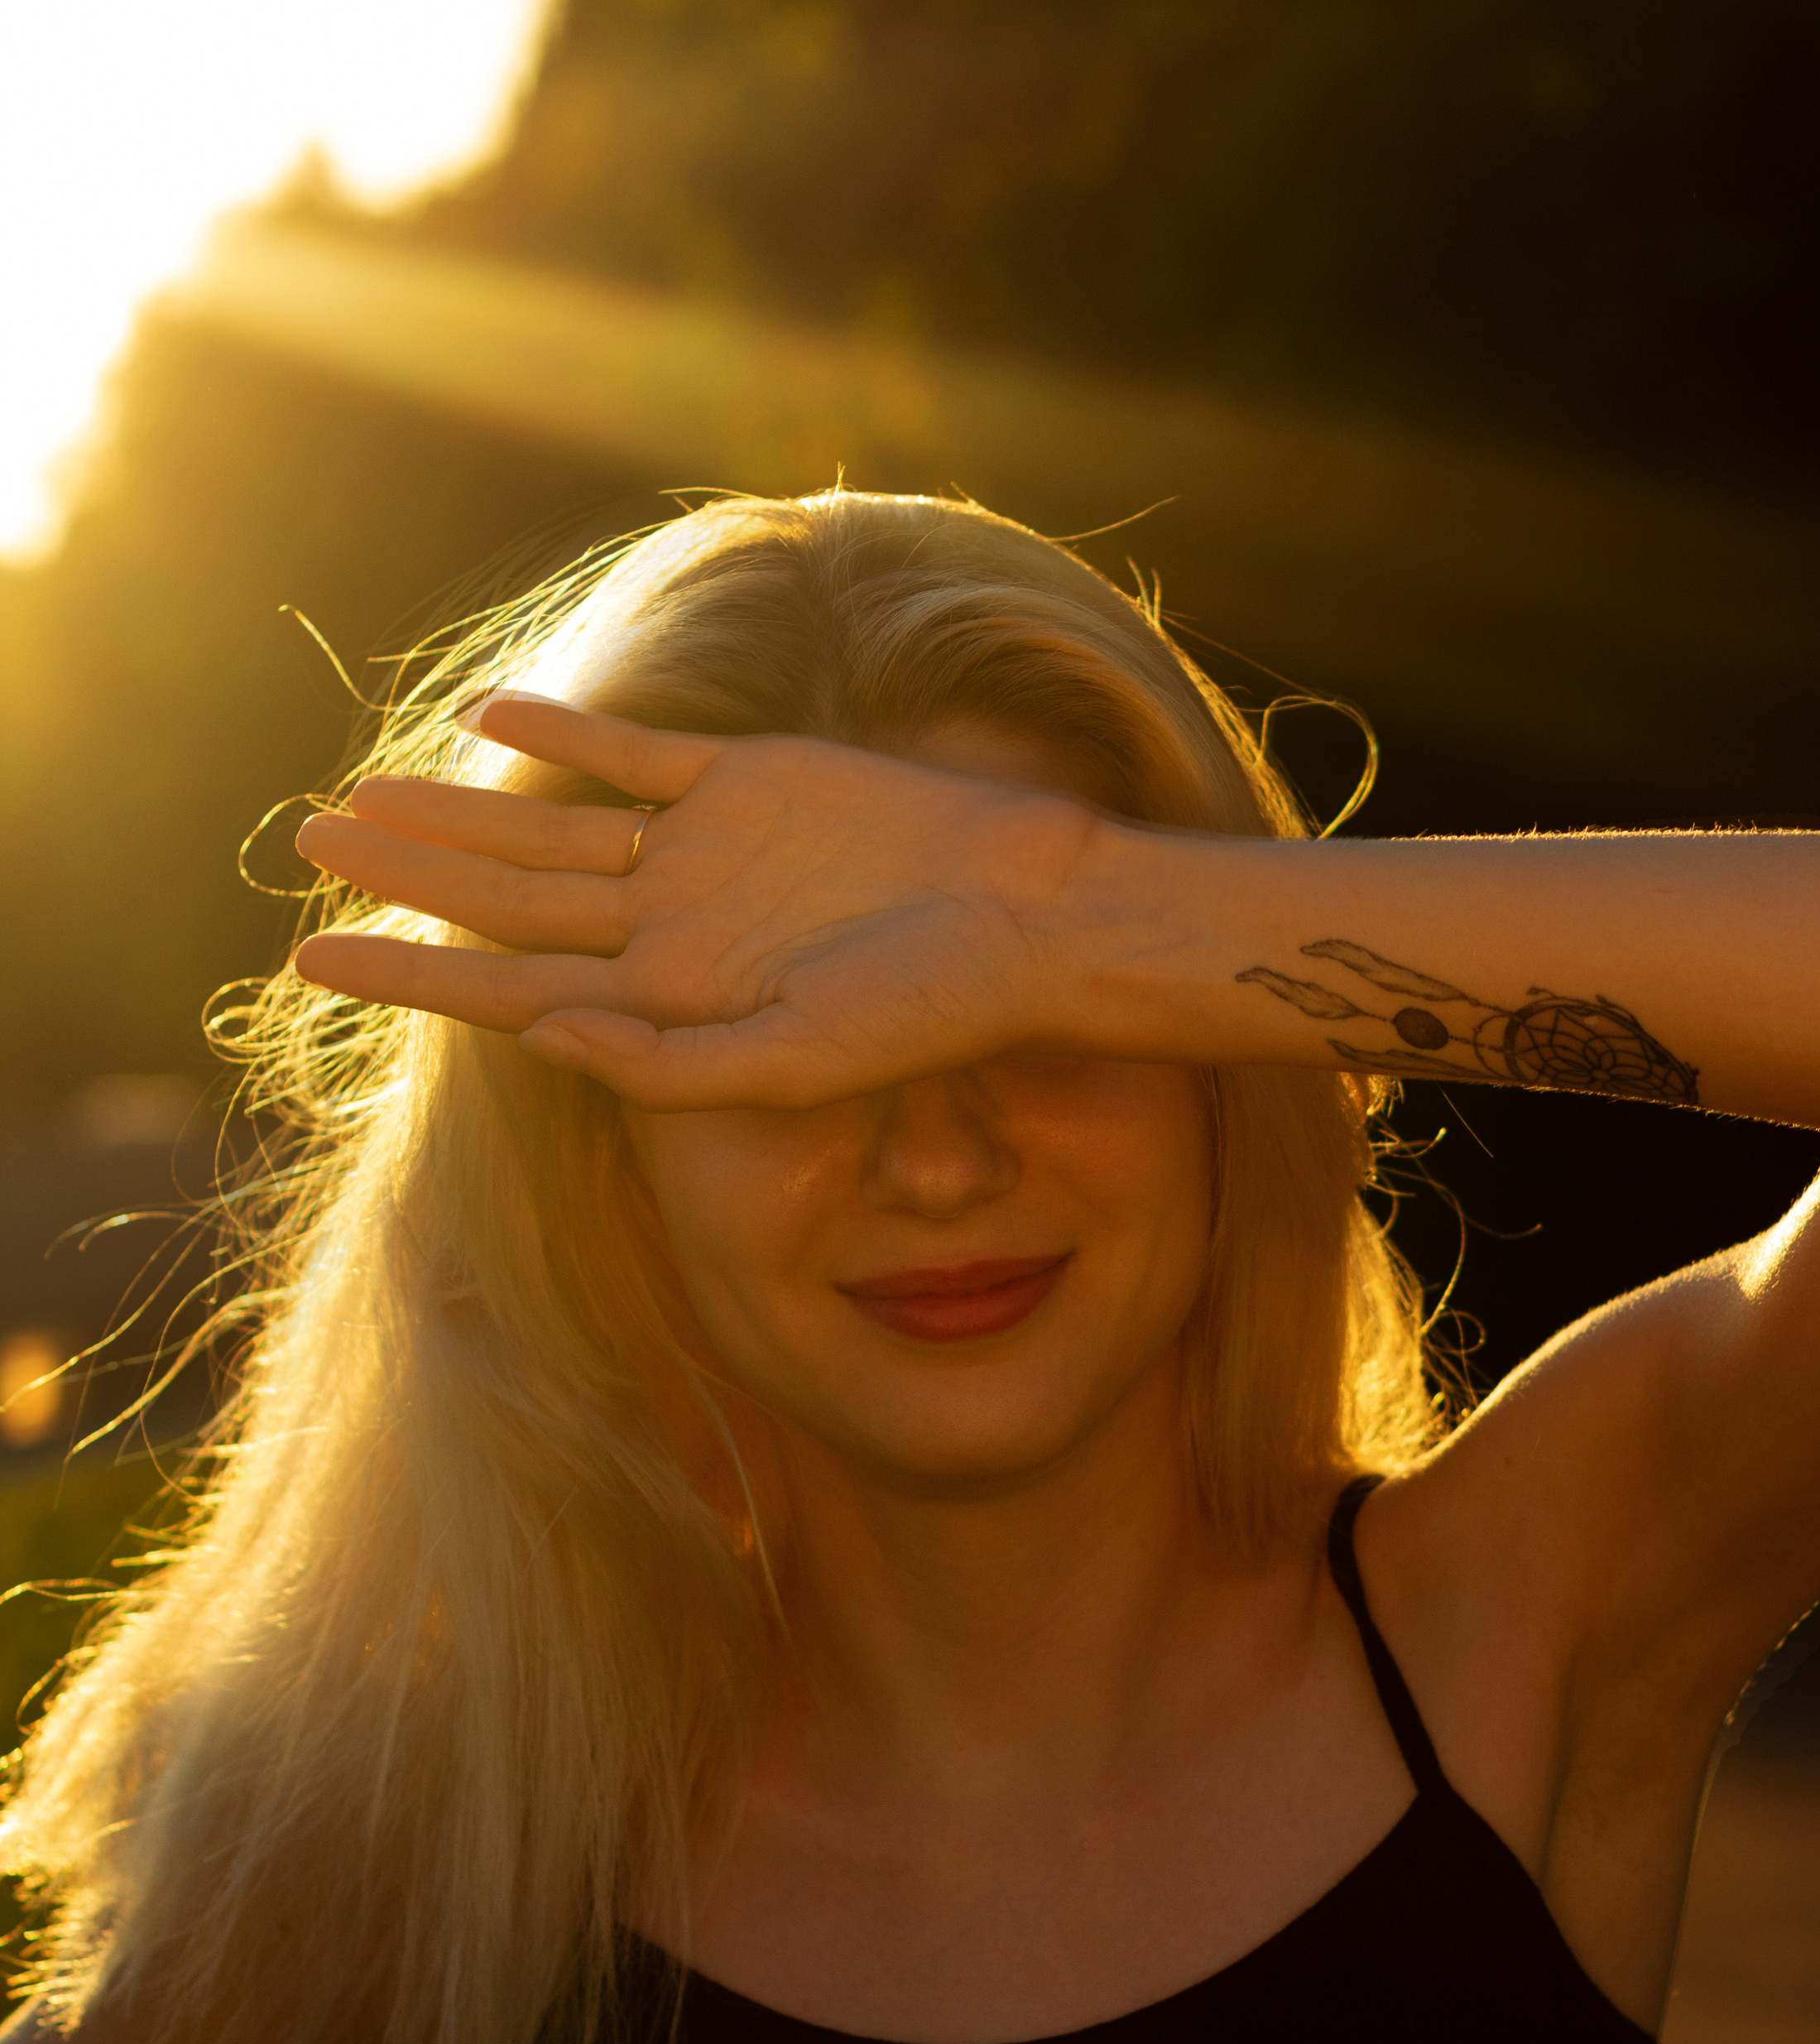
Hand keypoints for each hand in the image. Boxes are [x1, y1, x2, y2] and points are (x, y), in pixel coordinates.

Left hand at [291, 695, 1107, 1109]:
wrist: (1030, 917)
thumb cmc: (930, 1012)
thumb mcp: (796, 1061)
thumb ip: (666, 1062)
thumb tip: (538, 1035)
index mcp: (670, 1004)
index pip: (506, 991)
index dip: (405, 974)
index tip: (308, 962)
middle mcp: (671, 929)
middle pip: (506, 902)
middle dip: (404, 879)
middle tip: (303, 846)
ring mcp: (706, 851)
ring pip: (549, 829)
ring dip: (457, 813)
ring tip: (359, 795)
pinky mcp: (752, 780)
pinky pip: (637, 754)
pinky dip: (569, 733)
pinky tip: (494, 718)